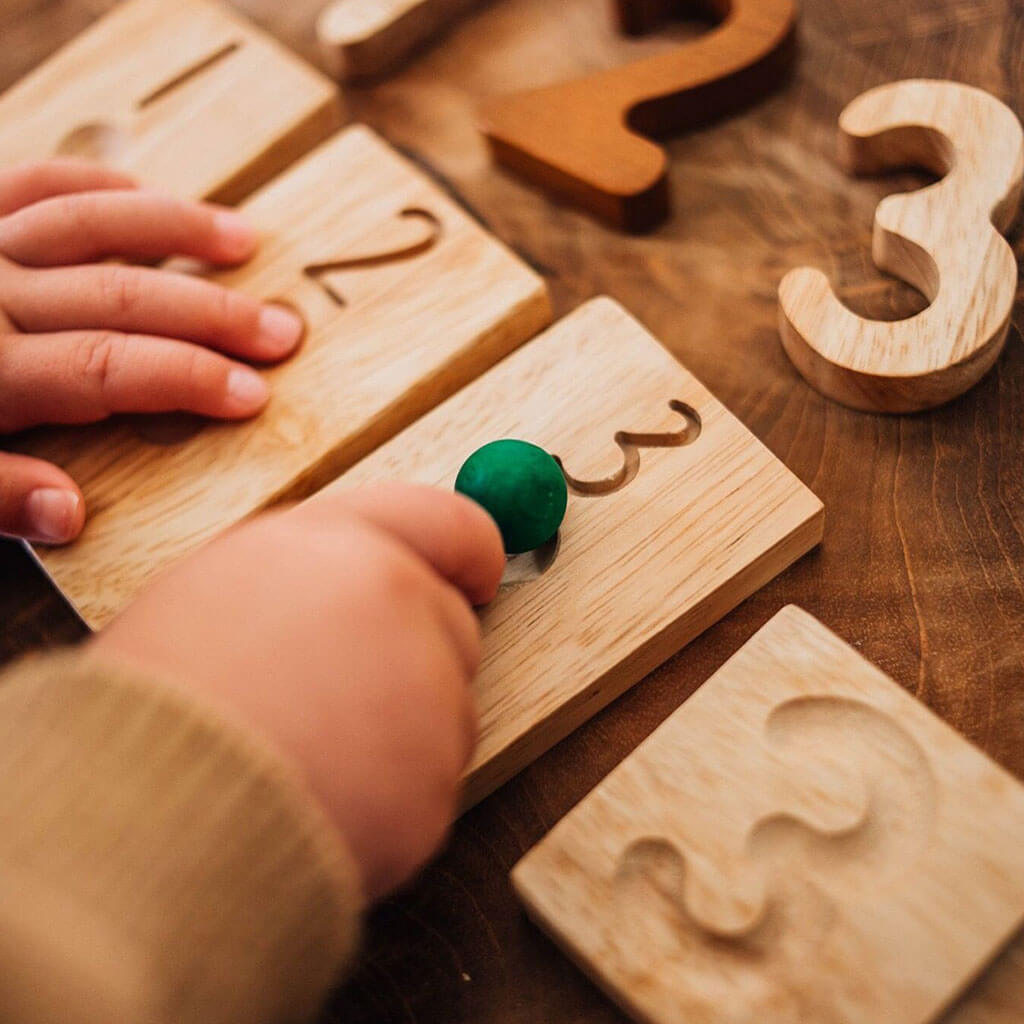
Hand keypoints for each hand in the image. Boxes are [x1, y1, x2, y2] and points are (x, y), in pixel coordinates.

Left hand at [0, 160, 304, 544]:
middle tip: (286, 328)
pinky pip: (31, 182)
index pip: (112, 370)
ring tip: (245, 241)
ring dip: (175, 229)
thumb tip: (74, 515)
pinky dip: (92, 184)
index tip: (256, 394)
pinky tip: (144, 192)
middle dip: (213, 313)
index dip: (190, 381)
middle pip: (123, 297)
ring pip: (90, 226)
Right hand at [92, 484, 505, 901]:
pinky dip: (393, 797)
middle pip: (451, 624)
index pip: (449, 522)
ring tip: (305, 751)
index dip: (469, 550)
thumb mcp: (219, 586)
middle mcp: (399, 604)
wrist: (142, 814)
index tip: (479, 571)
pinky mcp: (436, 781)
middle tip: (336, 694)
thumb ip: (312, 571)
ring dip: (400, 731)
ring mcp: (428, 694)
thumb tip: (366, 579)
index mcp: (340, 545)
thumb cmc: (160, 701)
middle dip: (413, 657)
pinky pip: (431, 783)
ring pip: (445, 709)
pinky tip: (321, 799)